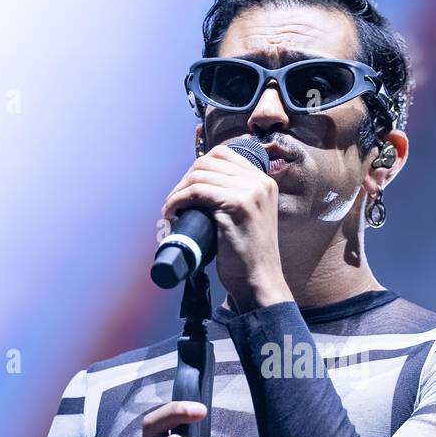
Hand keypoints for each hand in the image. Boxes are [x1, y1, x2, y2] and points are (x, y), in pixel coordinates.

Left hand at [161, 142, 293, 310]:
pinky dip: (178, 200)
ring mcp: (251, 192)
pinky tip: (171, 212)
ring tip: (171, 208)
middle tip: (175, 200)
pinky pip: (197, 192)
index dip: (198, 167)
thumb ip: (235, 197)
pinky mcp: (238, 205)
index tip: (186, 187)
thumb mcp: (248, 217)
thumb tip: (199, 184)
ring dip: (177, 191)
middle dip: (185, 178)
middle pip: (209, 162)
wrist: (258, 282)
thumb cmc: (247, 257)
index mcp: (264, 182)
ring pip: (200, 176)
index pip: (224, 154)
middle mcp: (260, 183)